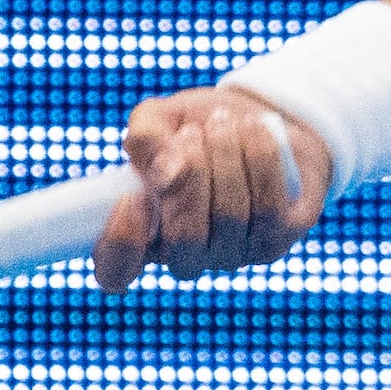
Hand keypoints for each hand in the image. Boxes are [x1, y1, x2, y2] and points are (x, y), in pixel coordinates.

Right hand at [93, 85, 334, 289]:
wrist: (258, 123)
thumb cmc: (197, 128)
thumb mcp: (161, 119)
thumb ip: (146, 137)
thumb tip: (164, 167)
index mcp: (142, 234)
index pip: (116, 270)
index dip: (121, 242)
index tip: (131, 198)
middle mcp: (185, 256)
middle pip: (184, 238)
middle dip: (190, 175)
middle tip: (191, 133)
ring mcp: (231, 255)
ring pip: (230, 217)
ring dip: (225, 158)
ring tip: (222, 122)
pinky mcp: (274, 242)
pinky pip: (268, 208)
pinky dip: (259, 160)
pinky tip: (252, 131)